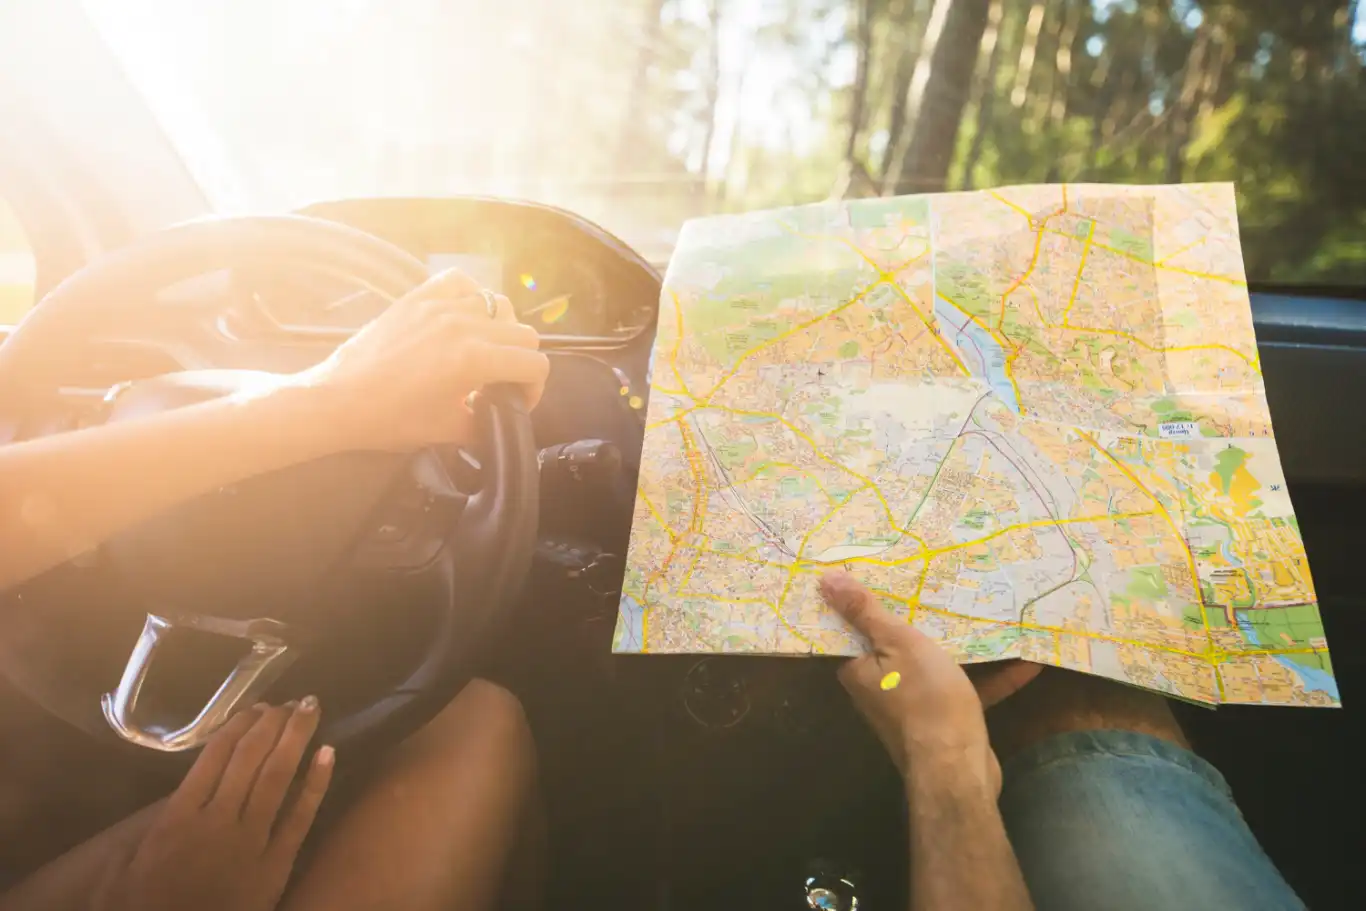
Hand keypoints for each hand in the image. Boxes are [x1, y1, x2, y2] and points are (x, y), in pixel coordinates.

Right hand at [94, 700, 333, 910]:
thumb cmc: (145, 909)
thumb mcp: (122, 872)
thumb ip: (145, 830)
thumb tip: (171, 796)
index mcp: (178, 818)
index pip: (214, 757)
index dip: (238, 726)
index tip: (256, 708)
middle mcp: (217, 821)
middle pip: (250, 758)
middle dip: (273, 723)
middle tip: (292, 701)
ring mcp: (251, 841)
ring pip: (277, 777)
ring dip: (295, 738)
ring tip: (310, 709)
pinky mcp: (277, 865)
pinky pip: (300, 817)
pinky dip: (315, 783)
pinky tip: (328, 753)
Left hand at [298, 268, 549, 451]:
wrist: (337, 400)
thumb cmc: (388, 419)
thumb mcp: (447, 430)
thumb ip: (484, 421)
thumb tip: (499, 416)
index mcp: (475, 360)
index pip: (535, 363)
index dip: (535, 388)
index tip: (518, 401)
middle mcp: (464, 325)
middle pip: (524, 334)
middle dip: (522, 361)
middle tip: (503, 381)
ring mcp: (440, 306)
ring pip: (499, 304)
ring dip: (502, 329)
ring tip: (484, 349)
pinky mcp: (418, 297)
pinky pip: (461, 281)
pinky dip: (472, 296)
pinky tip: (464, 317)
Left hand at [819, 571, 1040, 793]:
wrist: (956, 770)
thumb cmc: (925, 699)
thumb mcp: (898, 644)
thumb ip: (866, 612)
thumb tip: (825, 580)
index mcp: (858, 668)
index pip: (853, 627)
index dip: (867, 600)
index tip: (887, 572)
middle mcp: (879, 688)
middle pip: (898, 644)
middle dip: (922, 618)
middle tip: (942, 581)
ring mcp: (914, 706)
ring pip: (937, 665)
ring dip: (963, 645)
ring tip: (987, 612)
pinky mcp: (945, 721)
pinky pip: (967, 689)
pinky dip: (993, 677)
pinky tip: (1027, 662)